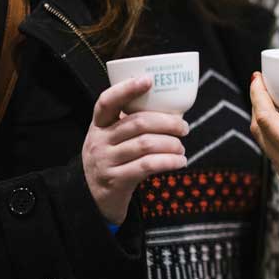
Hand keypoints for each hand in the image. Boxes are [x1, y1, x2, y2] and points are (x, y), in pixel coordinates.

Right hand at [83, 77, 188, 224]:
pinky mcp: (115, 180)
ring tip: (181, 147)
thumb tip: (172, 108)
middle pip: (138, 123)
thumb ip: (132, 123)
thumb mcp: (113, 138)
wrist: (94, 198)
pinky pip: (147, 165)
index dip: (127, 89)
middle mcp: (98, 141)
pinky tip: (180, 161)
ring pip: (146, 144)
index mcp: (99, 125)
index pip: (106, 101)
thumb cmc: (114, 159)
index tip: (149, 80)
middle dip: (167, 122)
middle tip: (184, 127)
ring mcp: (105, 161)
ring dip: (171, 144)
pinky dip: (169, 161)